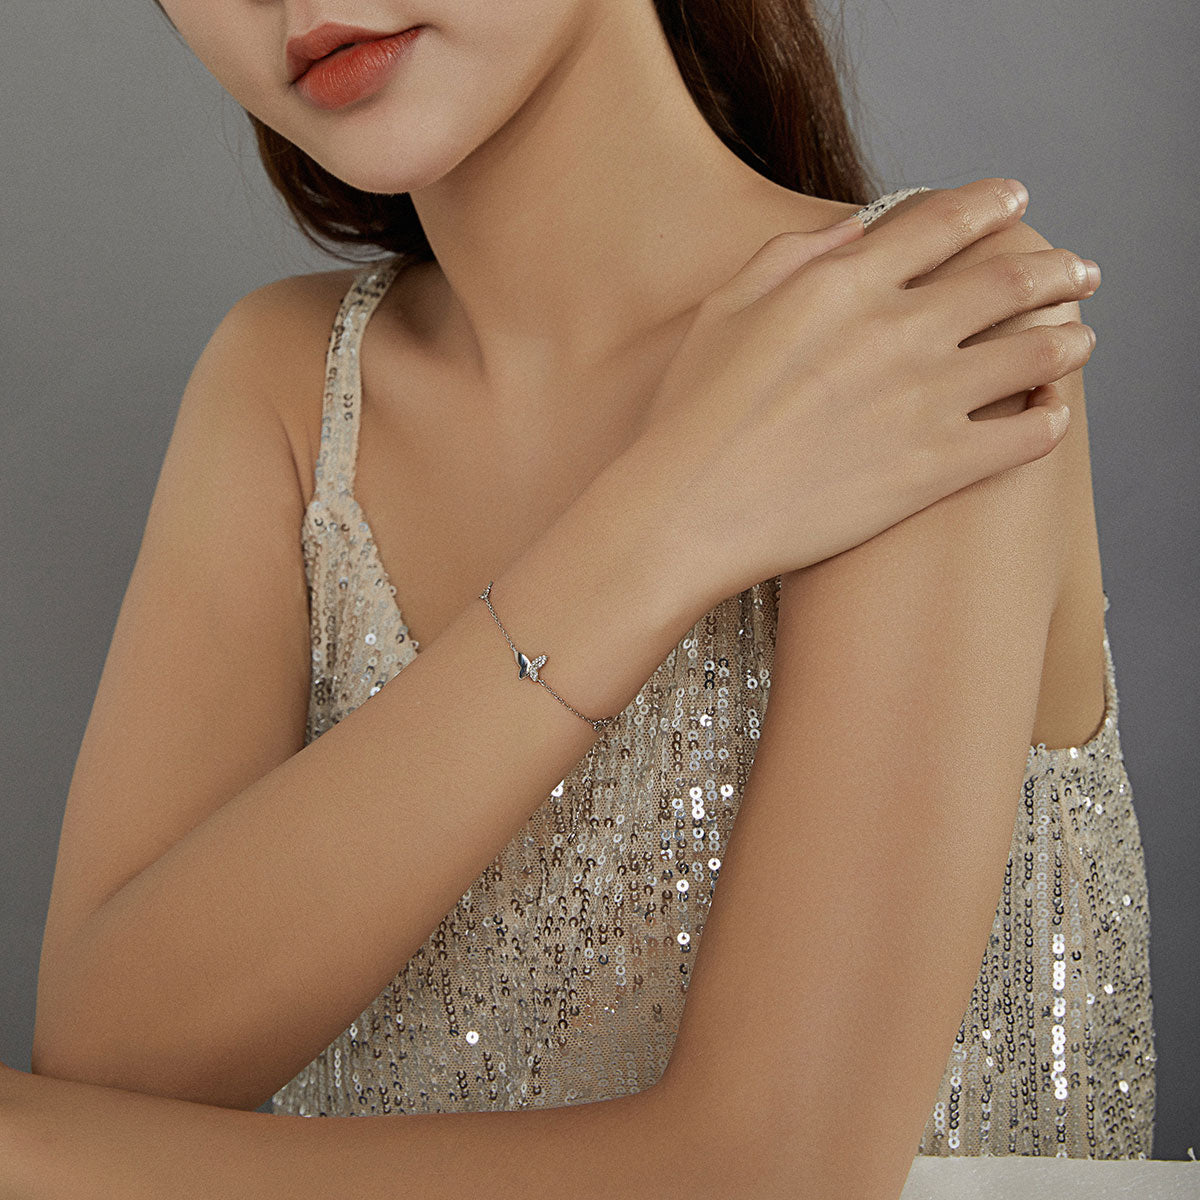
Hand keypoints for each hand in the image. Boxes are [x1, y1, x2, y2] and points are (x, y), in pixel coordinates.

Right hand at [629, 177, 1095, 600]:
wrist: (689, 510)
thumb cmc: (694, 414)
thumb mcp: (725, 310)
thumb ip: (791, 256)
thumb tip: (854, 226)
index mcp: (845, 283)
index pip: (945, 221)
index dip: (990, 203)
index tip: (1014, 199)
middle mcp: (899, 330)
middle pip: (1010, 280)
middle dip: (1057, 268)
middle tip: (1078, 271)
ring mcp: (924, 400)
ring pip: (1035, 354)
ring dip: (1070, 339)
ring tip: (1082, 338)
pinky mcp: (935, 469)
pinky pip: (1025, 437)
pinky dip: (1050, 419)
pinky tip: (1053, 414)